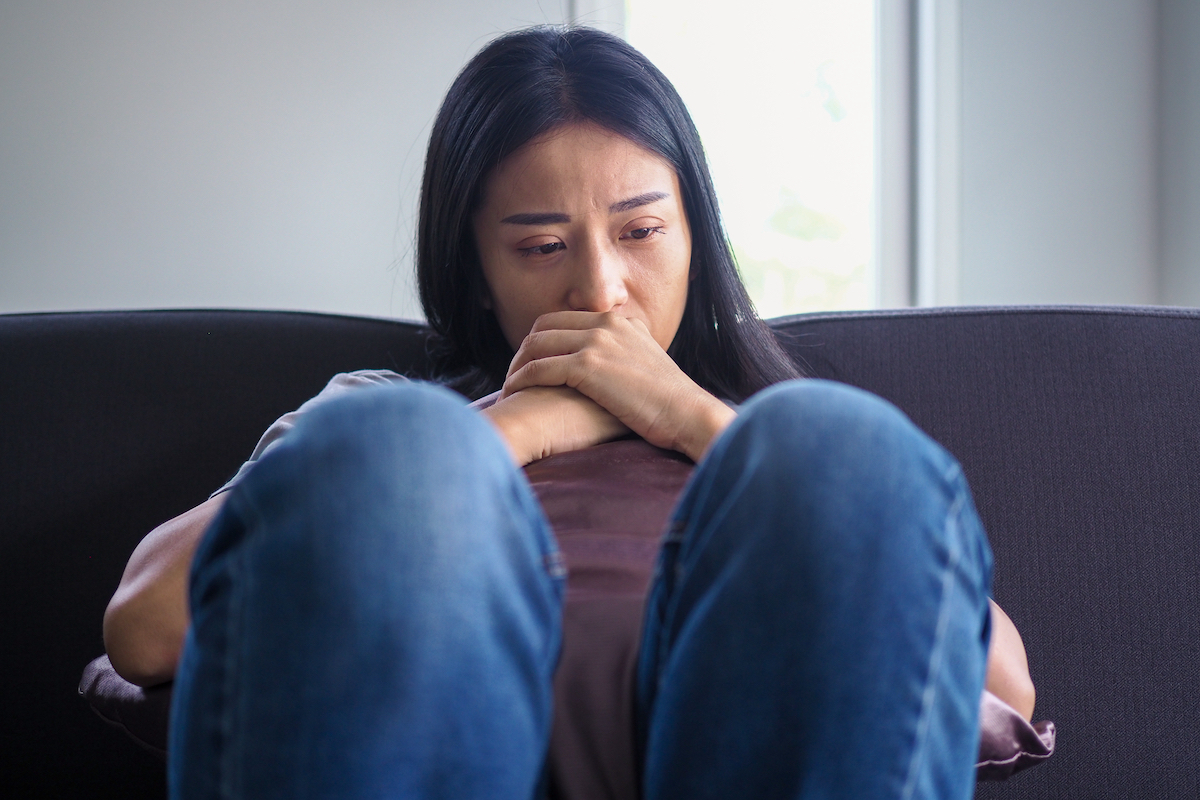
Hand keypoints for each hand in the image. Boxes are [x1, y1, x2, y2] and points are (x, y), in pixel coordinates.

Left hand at [500, 311, 735, 461]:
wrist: (687, 413)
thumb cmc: (669, 402)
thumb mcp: (647, 364)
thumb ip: (625, 355)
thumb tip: (611, 365)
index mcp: (618, 321)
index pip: (563, 319)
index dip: (541, 340)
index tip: (532, 363)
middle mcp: (605, 324)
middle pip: (543, 326)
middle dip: (524, 350)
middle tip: (514, 375)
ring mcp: (597, 342)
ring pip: (537, 345)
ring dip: (517, 366)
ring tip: (510, 387)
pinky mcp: (589, 366)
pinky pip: (540, 368)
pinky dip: (522, 380)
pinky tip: (515, 394)